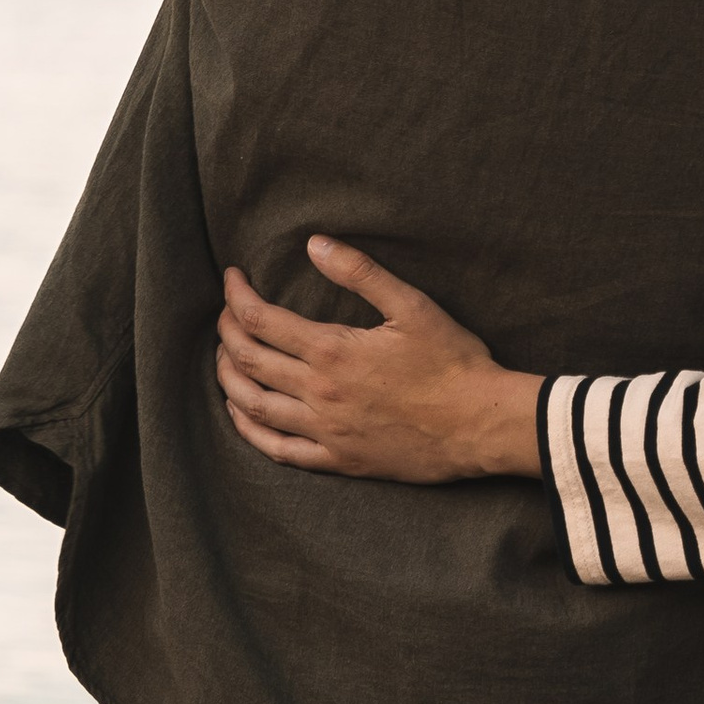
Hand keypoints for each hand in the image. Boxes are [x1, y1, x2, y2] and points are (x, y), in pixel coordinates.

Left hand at [217, 240, 544, 480]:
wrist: (479, 425)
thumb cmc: (452, 362)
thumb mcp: (412, 305)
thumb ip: (359, 272)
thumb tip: (314, 243)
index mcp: (333, 351)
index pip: (261, 320)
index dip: (236, 296)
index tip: (232, 277)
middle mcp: (319, 394)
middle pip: (248, 360)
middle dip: (227, 331)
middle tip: (226, 312)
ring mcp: (325, 432)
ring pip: (253, 407)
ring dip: (228, 378)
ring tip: (223, 357)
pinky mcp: (338, 460)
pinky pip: (278, 450)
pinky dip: (249, 430)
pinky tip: (242, 414)